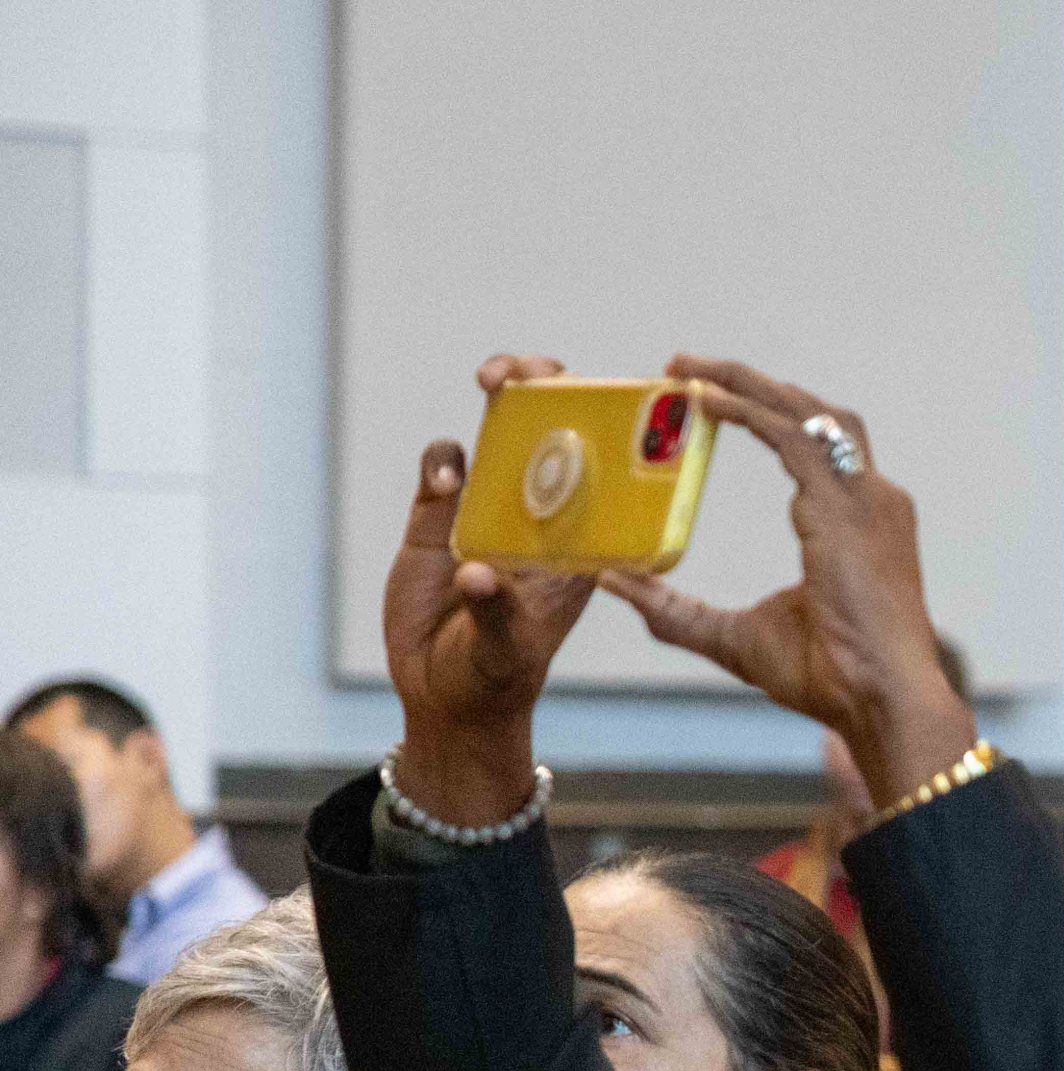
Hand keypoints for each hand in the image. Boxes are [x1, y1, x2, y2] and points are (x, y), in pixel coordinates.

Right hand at [381, 354, 598, 825]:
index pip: (608, 472)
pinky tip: (441, 487)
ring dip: (501, 398)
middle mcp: (541, 515)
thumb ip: (494, 613)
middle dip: (546, 387)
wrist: (443, 694)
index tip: (613, 398)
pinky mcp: (439, 516)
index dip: (614, 429)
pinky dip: (443, 461)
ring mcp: (491, 509)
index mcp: (580, 542)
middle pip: (554, 431)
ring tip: (493, 383)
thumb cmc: (494, 679)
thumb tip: (477, 575)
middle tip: (525, 374)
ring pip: (501, 433)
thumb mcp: (504, 652)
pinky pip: (445, 464)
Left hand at [597, 355, 973, 808]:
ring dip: (747, 383)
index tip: (708, 403)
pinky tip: (702, 399)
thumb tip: (618, 584)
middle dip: (754, 384)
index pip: (817, 450)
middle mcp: (871, 501)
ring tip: (689, 370)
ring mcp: (864, 499)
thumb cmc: (830, 678)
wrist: (881, 699)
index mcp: (859, 526)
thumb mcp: (738, 639)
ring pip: (805, 412)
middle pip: (817, 414)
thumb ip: (679, 611)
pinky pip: (789, 436)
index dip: (766, 418)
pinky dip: (746, 410)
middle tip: (686, 369)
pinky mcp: (844, 506)